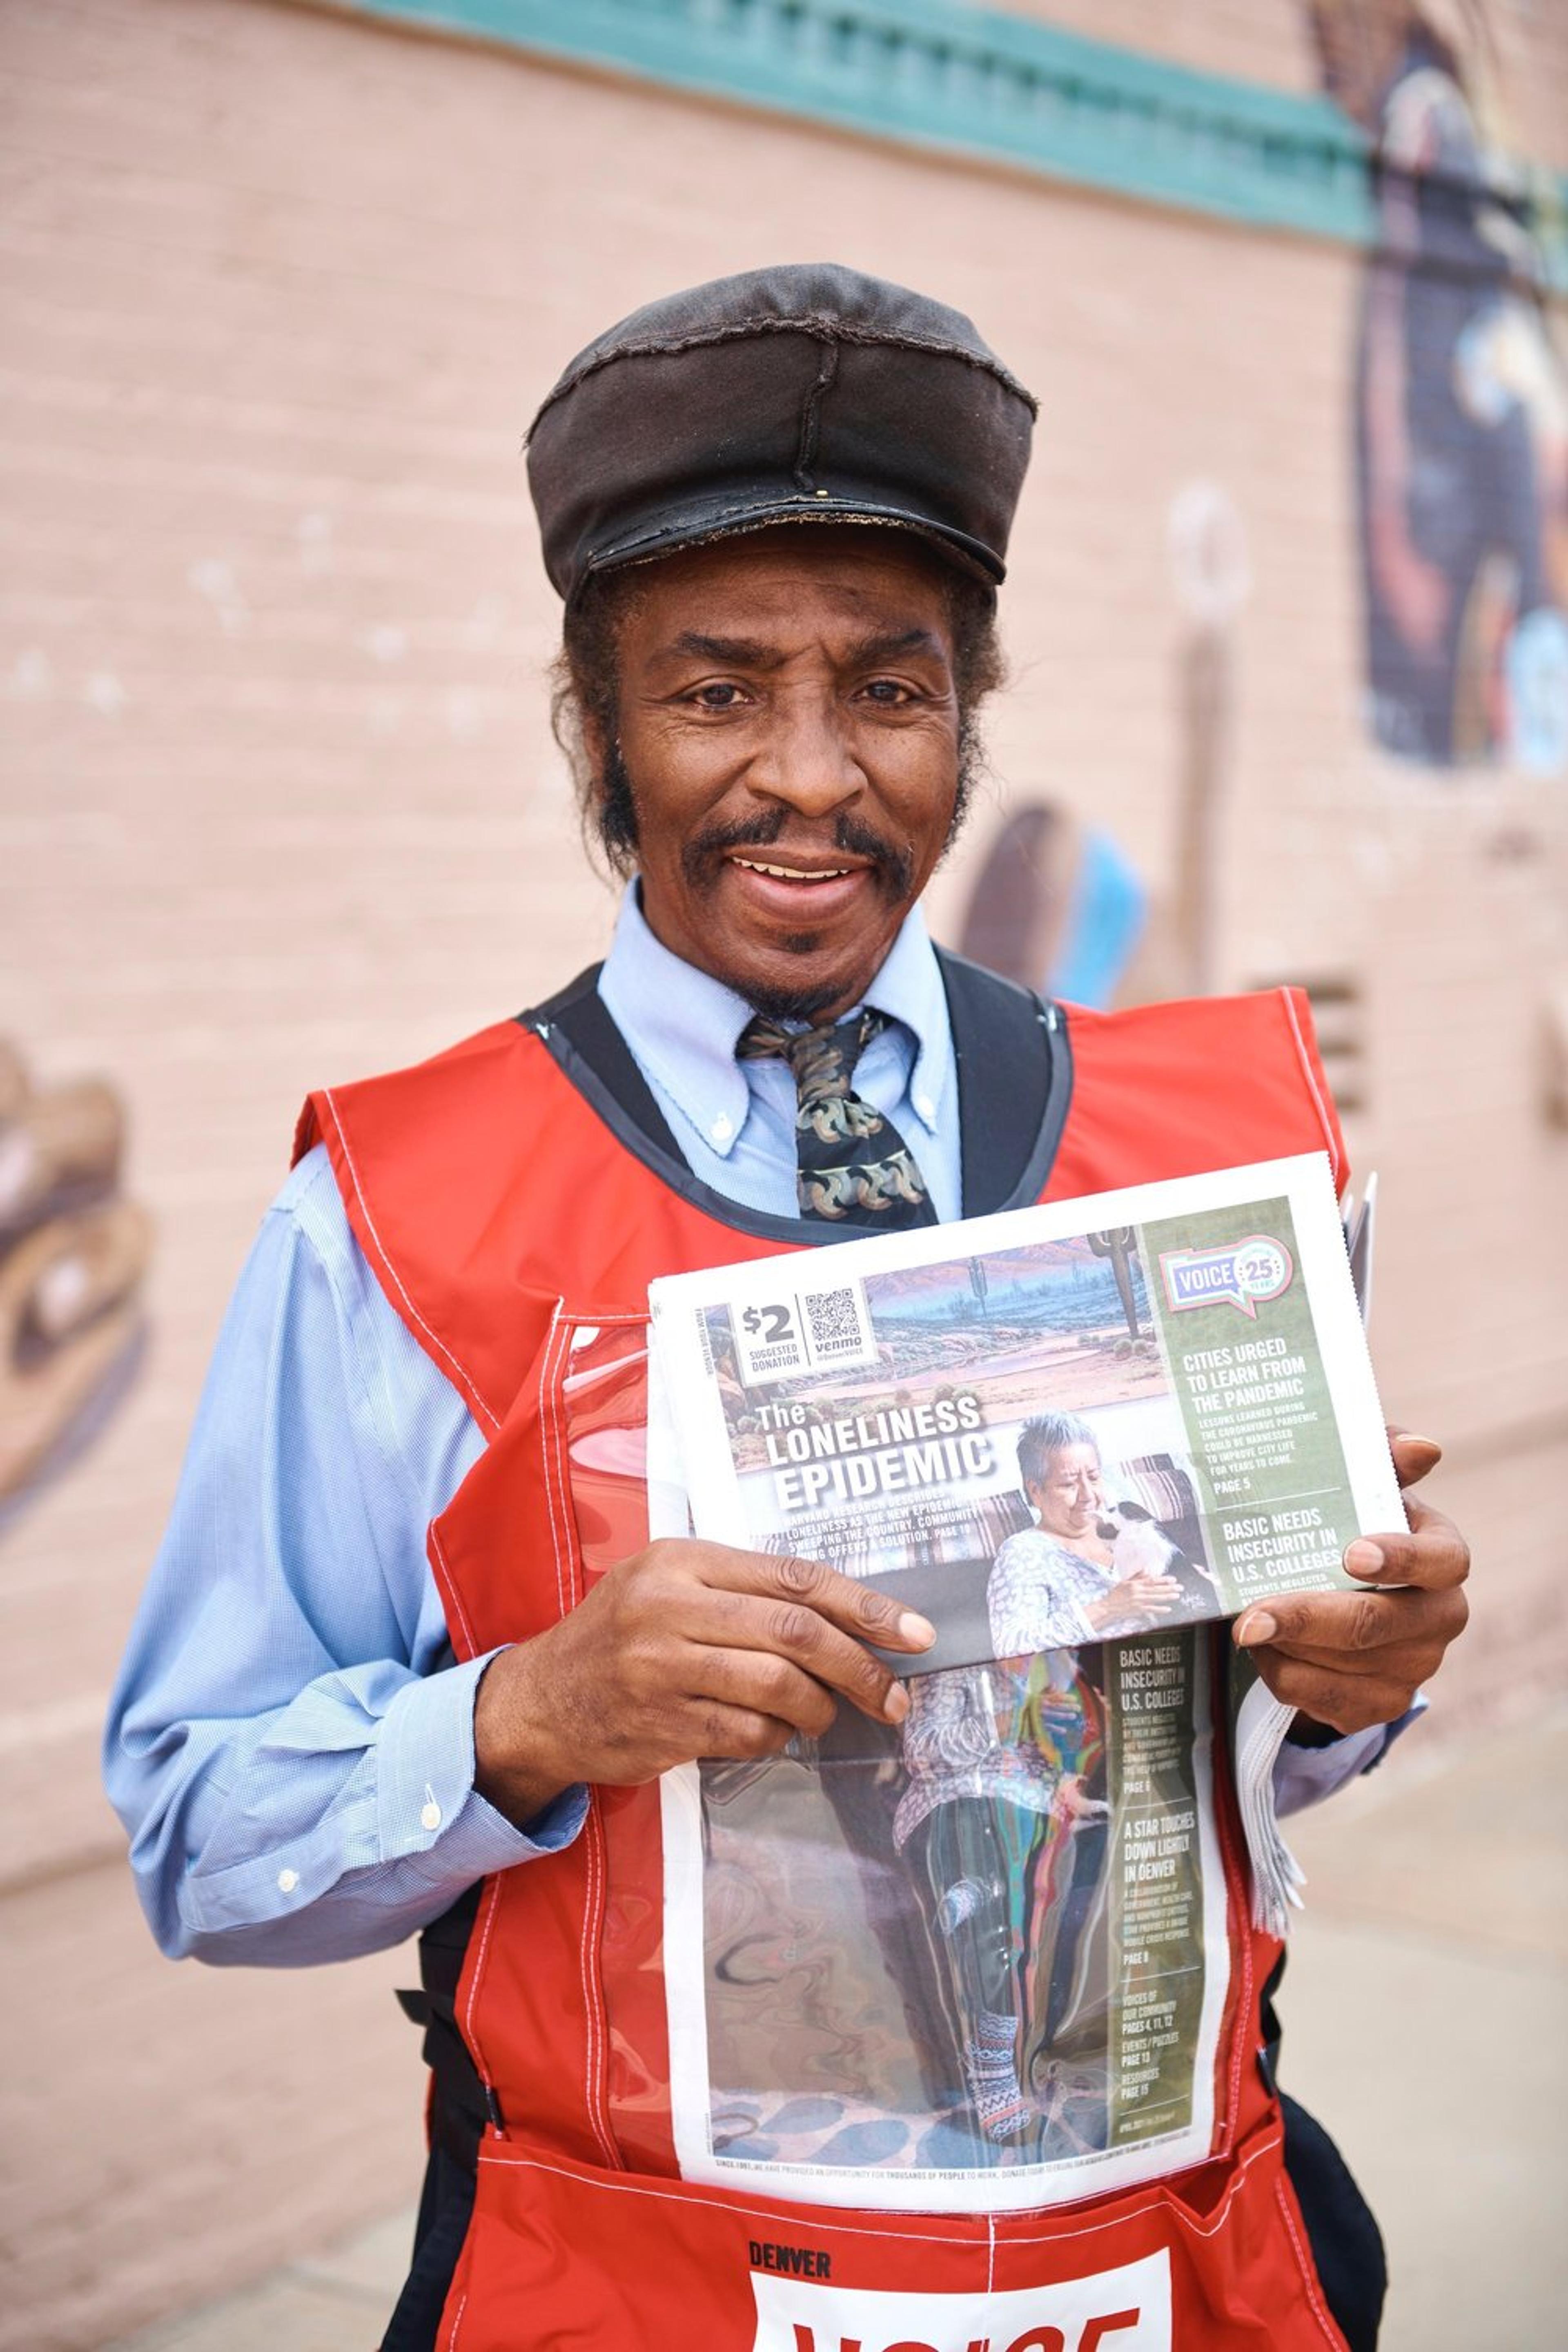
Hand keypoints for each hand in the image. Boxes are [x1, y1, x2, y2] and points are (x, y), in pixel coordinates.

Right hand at [474, 1539, 935, 1825]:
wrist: (539, 1702)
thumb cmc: (623, 1638)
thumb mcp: (671, 1586)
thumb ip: (746, 1592)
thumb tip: (850, 1621)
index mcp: (681, 1560)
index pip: (793, 1576)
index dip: (865, 1605)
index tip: (915, 1631)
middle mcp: (669, 1606)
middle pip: (794, 1632)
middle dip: (859, 1666)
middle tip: (892, 1694)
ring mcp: (661, 1667)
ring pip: (778, 1686)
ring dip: (818, 1708)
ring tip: (823, 1714)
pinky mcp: (660, 1724)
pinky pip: (748, 1734)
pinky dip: (776, 1738)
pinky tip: (773, 1733)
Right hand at [1093, 1569, 1180, 1628]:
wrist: (1108, 1607)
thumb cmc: (1115, 1595)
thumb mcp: (1124, 1582)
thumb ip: (1137, 1576)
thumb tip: (1146, 1569)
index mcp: (1135, 1584)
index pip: (1152, 1580)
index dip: (1163, 1579)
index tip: (1173, 1579)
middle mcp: (1137, 1592)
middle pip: (1156, 1589)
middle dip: (1169, 1588)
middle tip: (1180, 1587)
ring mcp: (1138, 1601)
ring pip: (1156, 1598)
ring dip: (1167, 1597)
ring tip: (1177, 1596)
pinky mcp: (1138, 1610)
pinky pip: (1151, 1609)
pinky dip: (1160, 1609)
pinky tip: (1168, 1609)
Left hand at [1233, 1429, 1469, 1736]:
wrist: (1339, 1593)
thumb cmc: (1352, 1525)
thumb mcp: (1363, 1486)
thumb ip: (1383, 1458)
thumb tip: (1420, 1447)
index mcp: (1444, 1558)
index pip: (1440, 1562)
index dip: (1400, 1558)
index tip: (1351, 1553)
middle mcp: (1439, 1617)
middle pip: (1374, 1624)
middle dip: (1306, 1618)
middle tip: (1250, 1616)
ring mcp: (1414, 1668)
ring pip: (1339, 1664)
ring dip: (1282, 1644)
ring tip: (1245, 1618)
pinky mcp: (1379, 1705)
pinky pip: (1318, 1696)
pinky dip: (1280, 1671)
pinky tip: (1264, 1648)